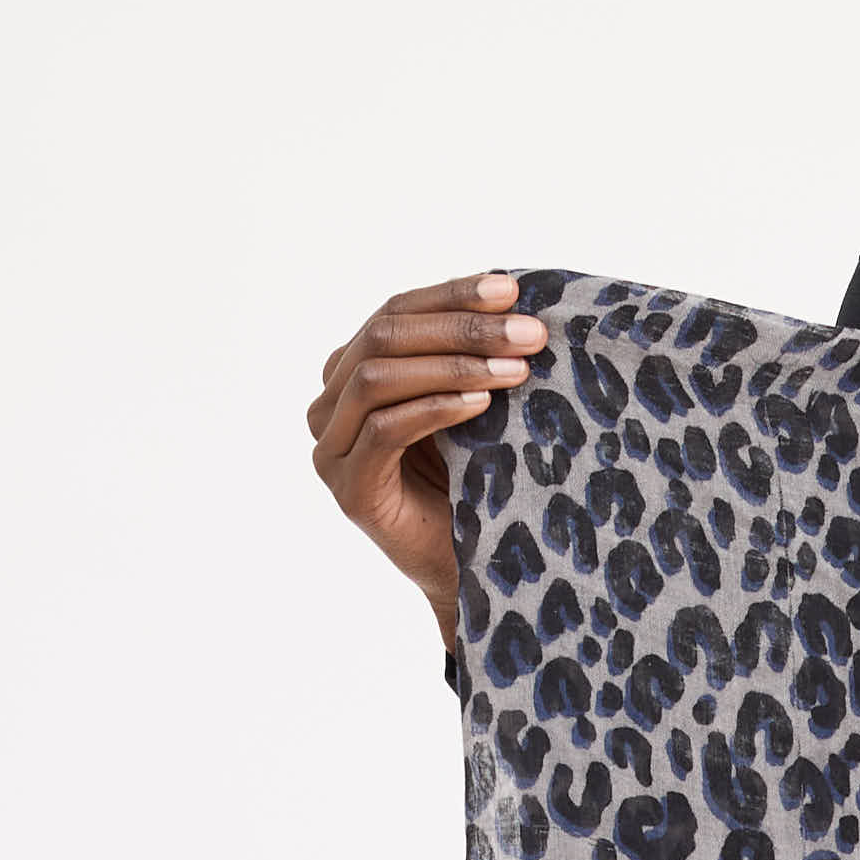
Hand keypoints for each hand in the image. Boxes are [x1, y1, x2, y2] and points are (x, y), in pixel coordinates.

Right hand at [308, 273, 548, 644]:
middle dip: (462, 327)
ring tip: (516, 368)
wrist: (473, 572)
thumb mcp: (472, 406)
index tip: (510, 287)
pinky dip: (434, 409)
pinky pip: (384, 430)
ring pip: (379, 377)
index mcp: (353, 371)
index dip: (452, 294)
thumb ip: (466, 355)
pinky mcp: (348, 487)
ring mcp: (331, 446)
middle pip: (385, 337)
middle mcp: (330, 403)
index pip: (397, 312)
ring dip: (454, 365)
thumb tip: (512, 295)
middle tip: (529, 331)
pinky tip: (482, 403)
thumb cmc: (477, 485)